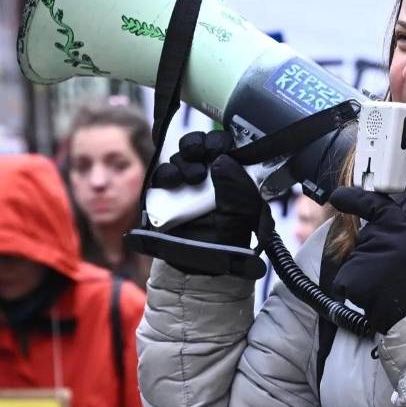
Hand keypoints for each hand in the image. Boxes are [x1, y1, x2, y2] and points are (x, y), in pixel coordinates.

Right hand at [148, 130, 267, 276]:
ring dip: (186, 161)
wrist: (204, 265)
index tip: (220, 147)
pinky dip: (167, 173)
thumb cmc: (229, 237)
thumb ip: (239, 186)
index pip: (223, 145)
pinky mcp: (165, 193)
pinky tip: (174, 181)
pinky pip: (161, 175)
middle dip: (200, 144)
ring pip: (180, 157)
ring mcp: (185, 182)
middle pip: (198, 145)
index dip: (220, 141)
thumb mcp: (244, 211)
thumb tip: (222, 160)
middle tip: (204, 152)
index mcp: (230, 172)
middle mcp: (207, 172)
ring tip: (194, 177)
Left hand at [328, 187, 405, 333]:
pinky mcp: (349, 277)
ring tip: (385, 286)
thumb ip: (396, 232)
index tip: (338, 196)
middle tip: (390, 272)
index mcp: (400, 226)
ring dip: (363, 274)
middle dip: (370, 254)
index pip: (373, 204)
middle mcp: (380, 236)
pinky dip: (353, 290)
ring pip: (354, 262)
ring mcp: (363, 257)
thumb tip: (373, 227)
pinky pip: (343, 281)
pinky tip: (372, 295)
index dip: (353, 198)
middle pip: (363, 240)